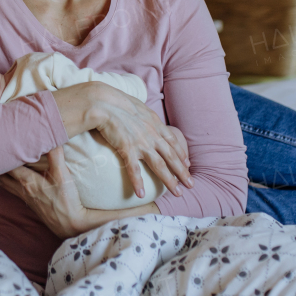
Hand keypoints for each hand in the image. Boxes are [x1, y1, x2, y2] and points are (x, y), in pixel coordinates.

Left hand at [0, 147, 86, 238]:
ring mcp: (26, 197)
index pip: (9, 165)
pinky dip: (5, 183)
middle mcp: (23, 189)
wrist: (70, 226)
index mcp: (28, 181)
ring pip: (6, 184)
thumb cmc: (66, 201)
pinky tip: (5, 182)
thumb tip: (52, 137)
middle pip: (3, 175)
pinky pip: (13, 190)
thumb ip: (56, 156)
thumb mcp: (63, 176)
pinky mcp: (31, 203)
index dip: (1, 155)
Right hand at [54, 82, 192, 199]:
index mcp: (155, 124)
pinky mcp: (126, 148)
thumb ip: (145, 116)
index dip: (181, 154)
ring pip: (159, 165)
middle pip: (171, 157)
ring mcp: (141, 143)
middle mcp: (152, 135)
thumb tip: (146, 117)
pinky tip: (141, 194)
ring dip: (169, 180)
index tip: (188, 164)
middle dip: (182, 172)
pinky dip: (138, 182)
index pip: (172, 142)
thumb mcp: (138, 106)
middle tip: (191, 184)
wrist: (104, 102)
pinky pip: (134, 169)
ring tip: (177, 193)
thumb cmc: (117, 101)